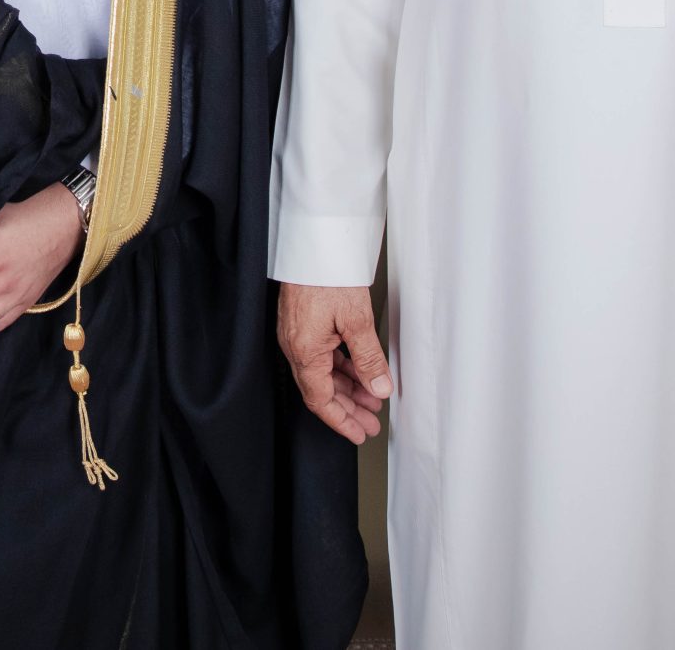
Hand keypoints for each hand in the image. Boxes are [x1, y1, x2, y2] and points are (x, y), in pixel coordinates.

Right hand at [277, 282, 390, 444]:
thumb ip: (369, 359)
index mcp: (304, 350)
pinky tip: (358, 371)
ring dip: (347, 388)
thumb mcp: (357, 320)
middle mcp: (295, 346)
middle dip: (347, 409)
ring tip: (372, 398)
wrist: (313, 241)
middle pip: (321, 390)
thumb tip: (380, 389)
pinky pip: (320, 355)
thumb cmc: (328, 274)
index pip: (320, 399)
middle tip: (370, 424)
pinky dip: (341, 368)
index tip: (359, 433)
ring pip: (322, 373)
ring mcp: (297, 335)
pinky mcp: (302, 323)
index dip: (341, 421)